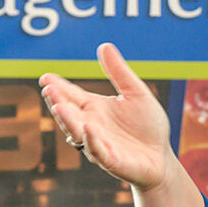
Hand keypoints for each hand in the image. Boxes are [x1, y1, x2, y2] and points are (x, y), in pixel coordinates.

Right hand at [39, 43, 174, 190]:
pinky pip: (99, 151)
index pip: (72, 96)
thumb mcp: (136, 94)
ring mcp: (98, 144)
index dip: (58, 87)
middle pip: (69, 113)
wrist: (161, 157)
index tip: (46, 78)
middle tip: (48, 89)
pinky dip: (93, 141)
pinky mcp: (112, 161)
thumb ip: (120, 73)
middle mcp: (90, 126)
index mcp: (94, 109)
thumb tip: (104, 45)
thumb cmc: (147, 126)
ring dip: (68, 121)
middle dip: (58, 102)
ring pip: (78, 133)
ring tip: (59, 107)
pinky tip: (89, 129)